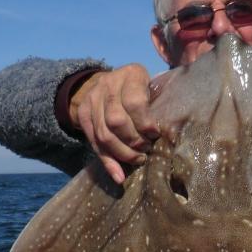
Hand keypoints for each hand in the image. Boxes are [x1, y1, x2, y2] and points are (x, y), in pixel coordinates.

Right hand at [69, 64, 159, 183]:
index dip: (145, 123)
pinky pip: (93, 143)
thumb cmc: (143, 89)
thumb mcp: (154, 88)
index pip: (135, 103)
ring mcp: (92, 99)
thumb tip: (169, 133)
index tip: (155, 134)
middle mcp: (107, 84)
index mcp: (130, 74)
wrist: (112, 82)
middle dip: (134, 141)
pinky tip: (119, 176)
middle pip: (116, 121)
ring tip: (138, 159)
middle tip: (146, 149)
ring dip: (123, 153)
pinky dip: (108, 162)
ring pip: (104, 135)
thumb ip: (160, 104)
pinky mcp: (82, 114)